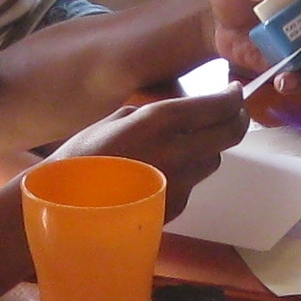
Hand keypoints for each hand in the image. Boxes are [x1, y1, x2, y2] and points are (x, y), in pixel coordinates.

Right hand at [64, 91, 248, 214]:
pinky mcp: (177, 207)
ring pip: (214, 159)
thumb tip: (180, 113)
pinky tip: (162, 171)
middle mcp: (179, 152)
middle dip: (235, 119)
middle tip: (232, 112)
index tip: (233, 91)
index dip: (232, 97)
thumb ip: (152, 114)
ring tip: (190, 141)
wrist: (65, 208)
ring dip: (210, 147)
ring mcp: (182, 183)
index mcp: (160, 122)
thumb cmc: (81, 158)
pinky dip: (187, 172)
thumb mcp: (115, 120)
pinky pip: (194, 182)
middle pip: (229, 134)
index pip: (218, 107)